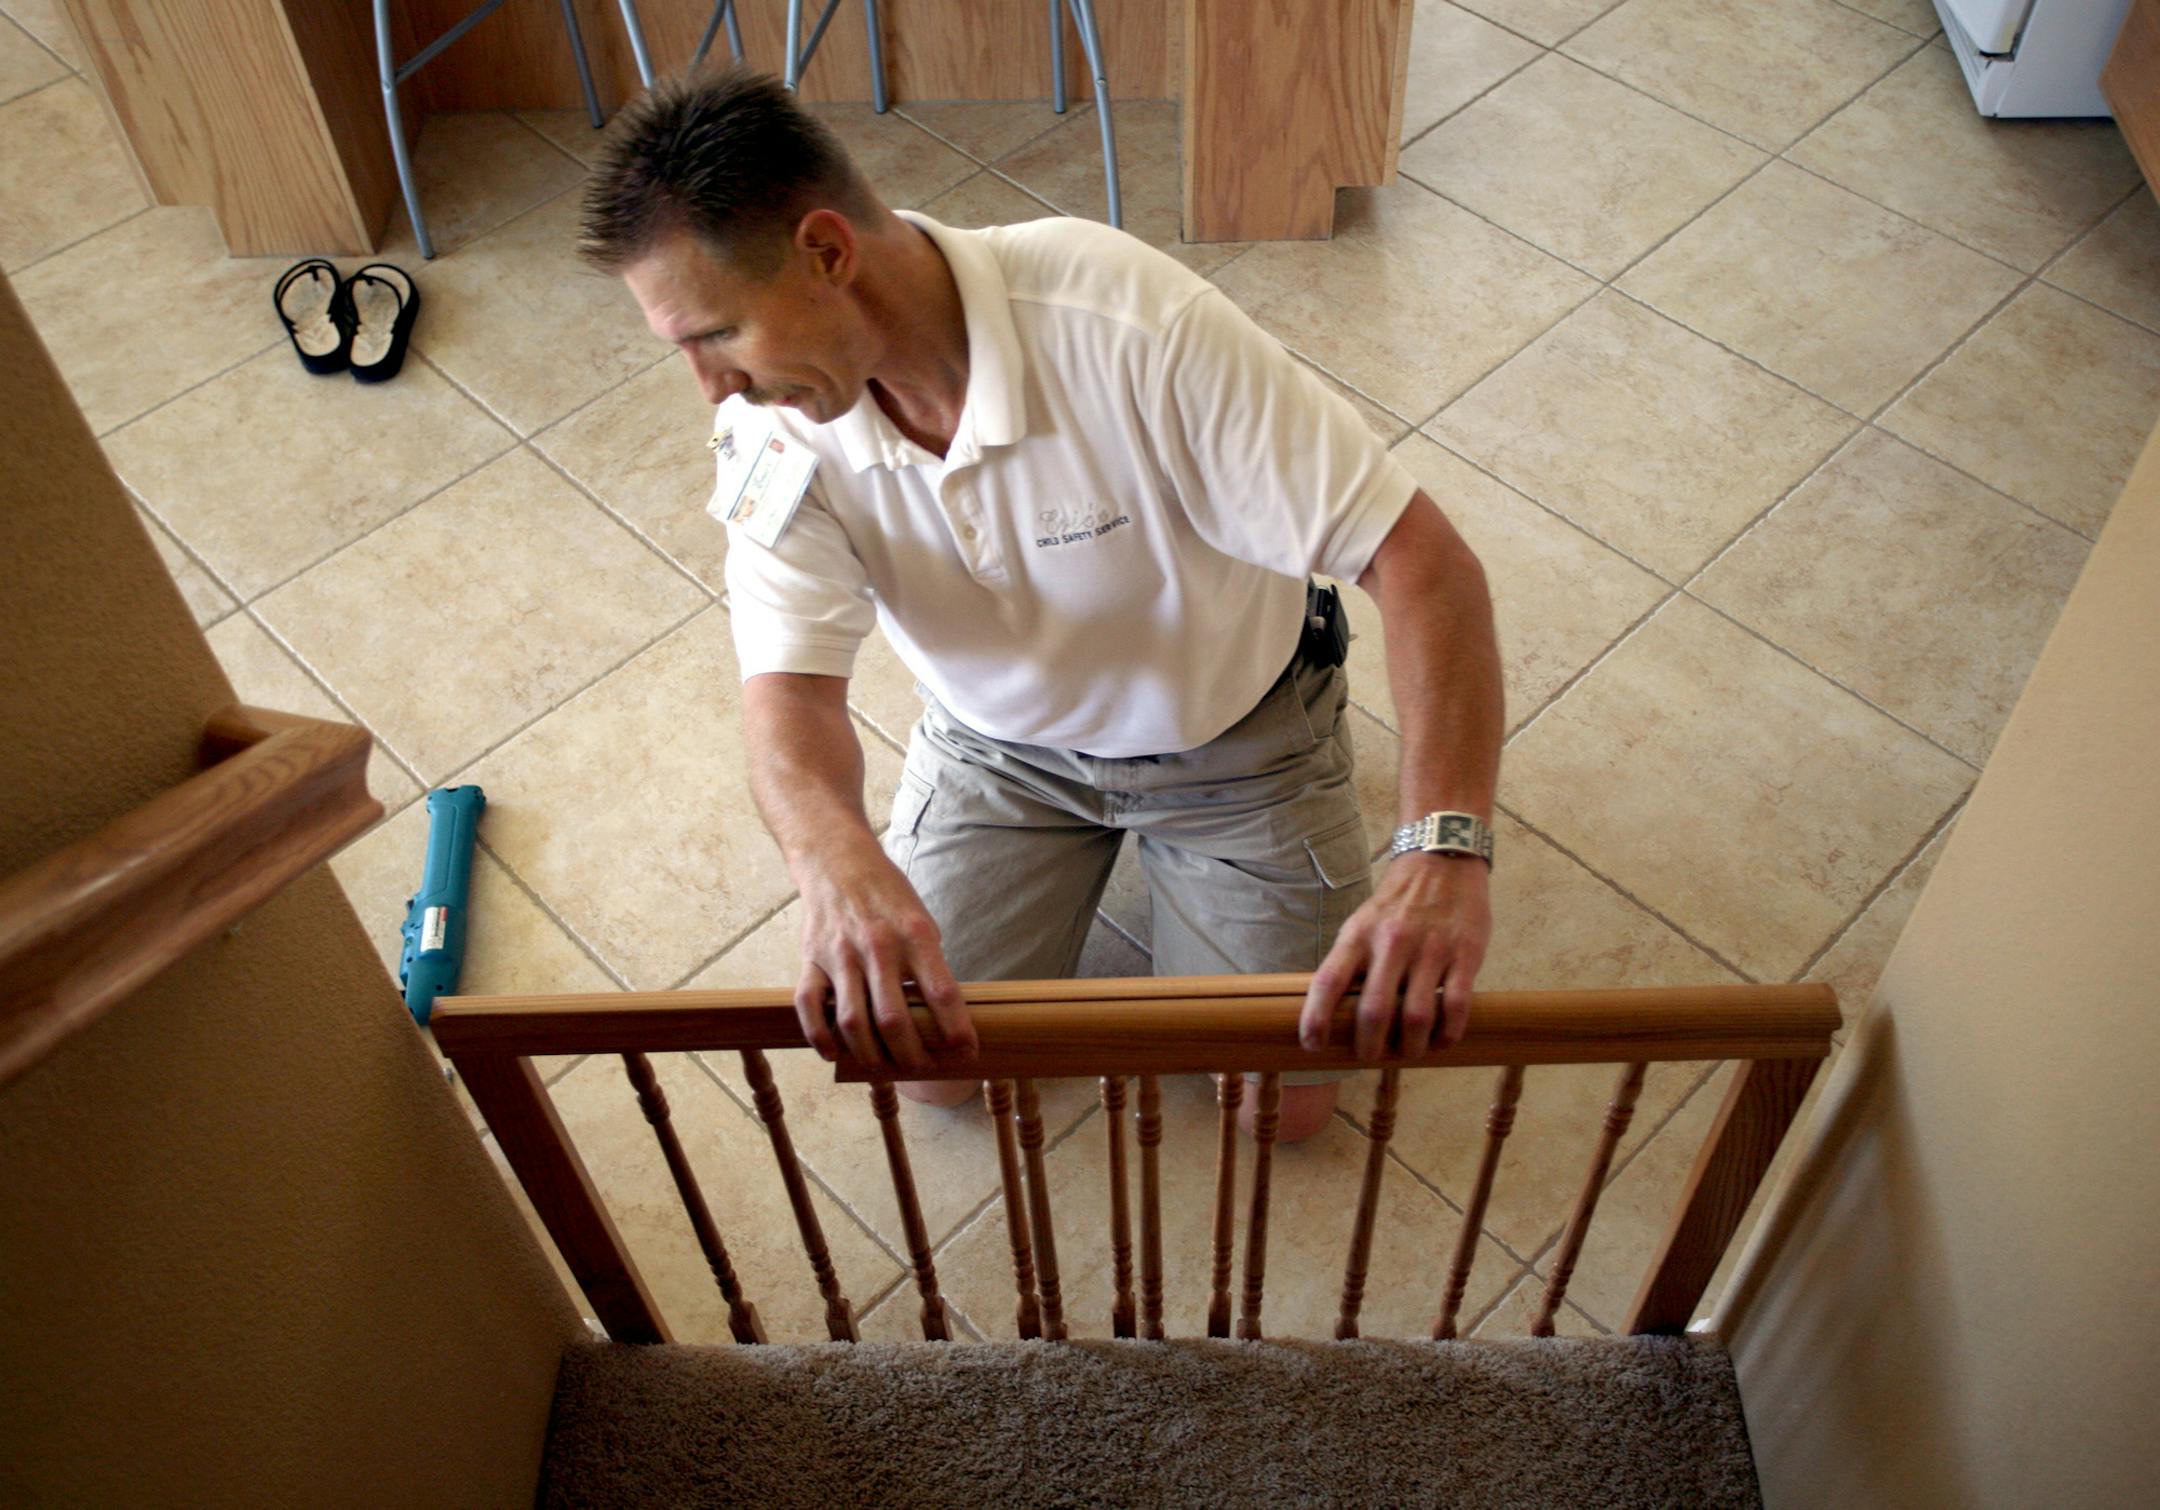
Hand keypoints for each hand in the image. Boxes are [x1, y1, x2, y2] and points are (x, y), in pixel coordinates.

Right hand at [792, 846, 976, 1073]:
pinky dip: (820, 1036)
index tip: (967, 1052)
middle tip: (923, 1068)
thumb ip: (930, 965)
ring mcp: (840, 955)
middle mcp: (878, 946)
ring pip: (852, 1022)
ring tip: (885, 1068)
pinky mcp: (811, 959)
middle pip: (894, 1019)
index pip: (942, 994)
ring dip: (871, 1056)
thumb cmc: (888, 897)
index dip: (957, 1031)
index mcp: (915, 935)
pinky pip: (809, 1006)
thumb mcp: (922, 922)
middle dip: (913, 1056)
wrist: (838, 861)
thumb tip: (944, 1017)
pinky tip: (835, 1053)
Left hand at [1299, 853, 1490, 1060]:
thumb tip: (1332, 1012)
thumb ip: (1350, 962)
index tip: (1312, 1046)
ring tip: (1407, 1052)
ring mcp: (1430, 950)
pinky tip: (1440, 1040)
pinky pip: (1456, 1006)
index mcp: (1358, 936)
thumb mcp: (1362, 923)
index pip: (1328, 983)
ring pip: (1416, 1017)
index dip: (1315, 1020)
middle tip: (1370, 1057)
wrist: (1442, 861)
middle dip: (1369, 1047)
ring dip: (1409, 1047)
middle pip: (1374, 1012)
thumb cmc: (1396, 903)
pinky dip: (1447, 1033)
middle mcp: (1391, 943)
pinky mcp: (1465, 954)